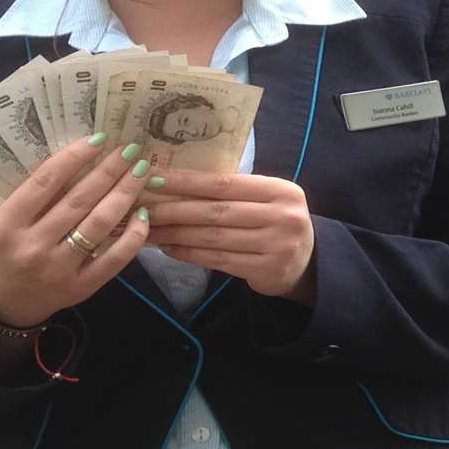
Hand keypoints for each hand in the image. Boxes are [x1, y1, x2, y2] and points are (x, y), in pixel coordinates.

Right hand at [0, 136, 151, 326]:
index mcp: (6, 225)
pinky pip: (116, 257)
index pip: (45, 182)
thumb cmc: (10, 249)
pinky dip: (134, 233)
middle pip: (79, 200)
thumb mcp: (8, 220)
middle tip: (131, 150)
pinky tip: (144, 213)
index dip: (74, 157)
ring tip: (141, 172)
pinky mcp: (82, 286)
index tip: (99, 138)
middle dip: (109, 171)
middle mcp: (32, 247)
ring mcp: (59, 269)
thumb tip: (80, 154)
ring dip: (125, 194)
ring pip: (99, 224)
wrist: (7, 301)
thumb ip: (36, 195)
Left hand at [143, 170, 318, 302]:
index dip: (187, 181)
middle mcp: (282, 216)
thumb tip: (176, 184)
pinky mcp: (266, 270)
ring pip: (213, 237)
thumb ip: (234, 193)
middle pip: (216, 211)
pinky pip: (218, 260)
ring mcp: (276, 245)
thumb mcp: (267, 200)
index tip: (154, 178)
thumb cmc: (276, 224)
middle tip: (141, 208)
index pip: (225, 183)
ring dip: (176, 233)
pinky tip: (170, 249)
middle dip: (174, 209)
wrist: (306, 262)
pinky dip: (190, 254)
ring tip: (148, 230)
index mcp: (281, 190)